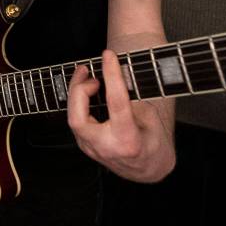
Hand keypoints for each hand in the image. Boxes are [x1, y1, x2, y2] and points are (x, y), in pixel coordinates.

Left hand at [66, 49, 174, 181]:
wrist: (147, 169)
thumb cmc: (152, 141)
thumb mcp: (151, 118)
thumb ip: (132, 98)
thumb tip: (116, 73)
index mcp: (128, 140)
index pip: (116, 103)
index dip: (112, 75)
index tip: (109, 56)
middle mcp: (107, 147)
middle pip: (78, 118)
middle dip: (78, 90)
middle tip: (88, 70)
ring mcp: (92, 150)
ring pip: (73, 119)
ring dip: (76, 93)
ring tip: (86, 74)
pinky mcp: (85, 146)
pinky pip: (75, 121)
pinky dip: (78, 102)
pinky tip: (85, 89)